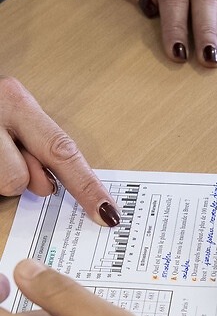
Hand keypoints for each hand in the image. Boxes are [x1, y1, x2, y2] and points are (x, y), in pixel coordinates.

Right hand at [0, 77, 119, 226]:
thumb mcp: (16, 115)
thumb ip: (38, 147)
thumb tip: (49, 186)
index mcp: (16, 101)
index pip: (62, 151)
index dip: (86, 187)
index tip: (108, 214)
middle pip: (19, 178)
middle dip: (27, 182)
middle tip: (24, 166)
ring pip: (3, 185)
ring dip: (2, 179)